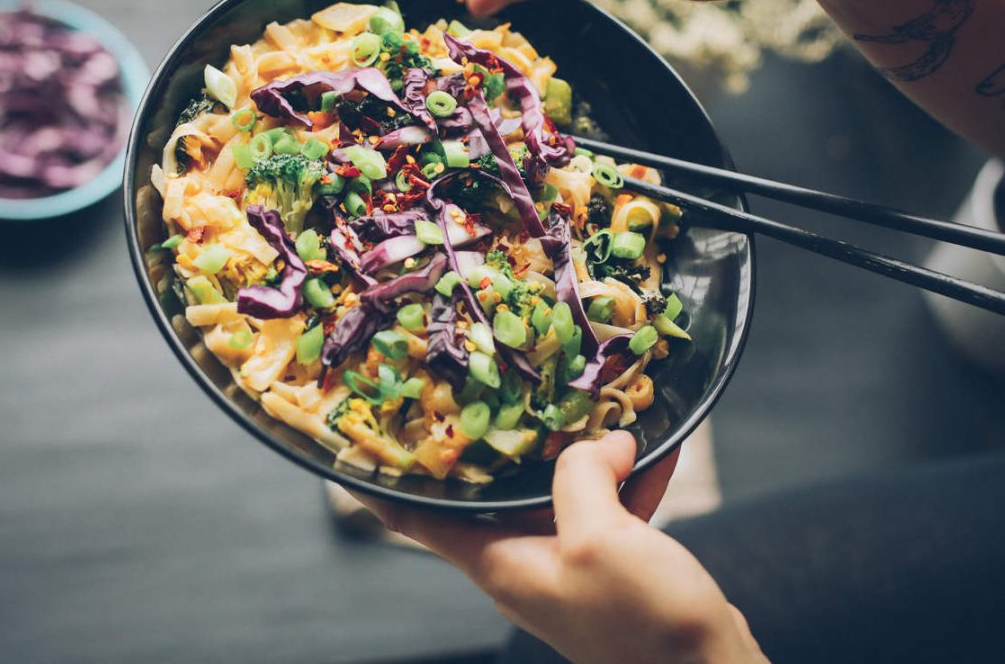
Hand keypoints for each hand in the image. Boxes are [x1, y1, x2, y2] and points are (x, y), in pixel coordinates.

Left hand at [360, 431, 766, 663]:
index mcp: (500, 561)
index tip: (358, 441)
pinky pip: (608, 511)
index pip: (417, 518)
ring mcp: (569, 566)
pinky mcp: (611, 570)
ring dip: (577, 454)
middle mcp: (525, 563)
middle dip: (495, 441)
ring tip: (591, 406)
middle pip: (490, 494)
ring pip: (557, 494)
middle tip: (488, 387)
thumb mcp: (600, 537)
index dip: (383, 481)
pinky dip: (625, 480)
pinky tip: (652, 449)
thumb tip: (601, 442)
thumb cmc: (645, 624)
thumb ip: (582, 476)